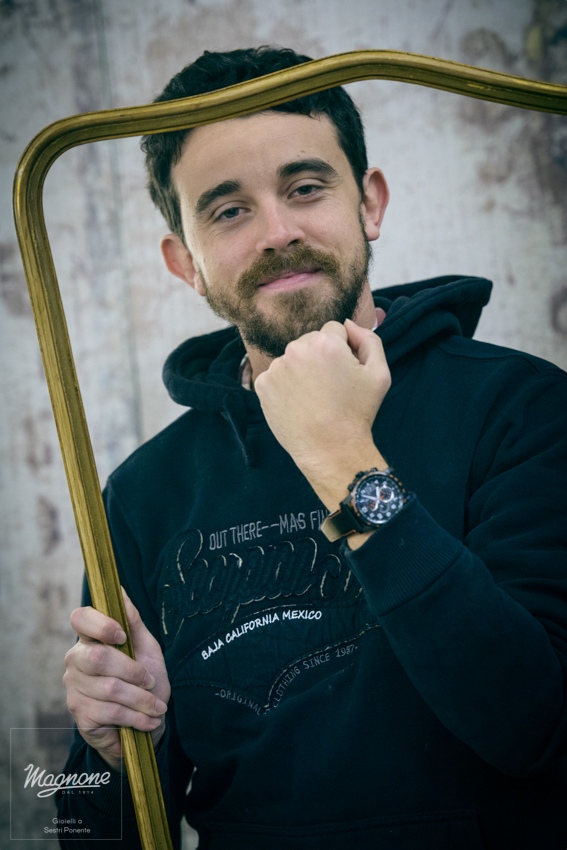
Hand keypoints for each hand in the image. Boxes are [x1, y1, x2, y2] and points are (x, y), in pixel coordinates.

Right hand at [63, 589, 169, 770]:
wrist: (144, 724)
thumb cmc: (145, 681)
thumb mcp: (146, 648)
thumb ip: (133, 621)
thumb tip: (120, 590)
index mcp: (90, 639)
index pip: (80, 618)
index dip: (101, 624)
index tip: (122, 635)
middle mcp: (76, 660)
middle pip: (99, 657)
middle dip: (133, 671)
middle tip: (151, 681)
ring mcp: (74, 689)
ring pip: (110, 688)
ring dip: (142, 699)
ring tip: (157, 707)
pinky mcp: (80, 716)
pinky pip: (112, 712)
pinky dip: (137, 717)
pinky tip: (149, 720)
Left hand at [255, 319, 390, 509]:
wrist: (330, 449)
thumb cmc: (357, 412)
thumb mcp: (379, 374)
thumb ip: (369, 340)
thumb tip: (349, 325)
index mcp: (325, 343)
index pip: (334, 329)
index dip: (343, 350)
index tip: (345, 372)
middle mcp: (296, 349)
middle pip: (311, 341)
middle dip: (320, 356)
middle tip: (330, 387)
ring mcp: (276, 367)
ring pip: (293, 357)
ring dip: (302, 369)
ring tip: (314, 397)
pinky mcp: (262, 384)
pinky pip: (277, 374)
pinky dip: (286, 385)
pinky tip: (299, 402)